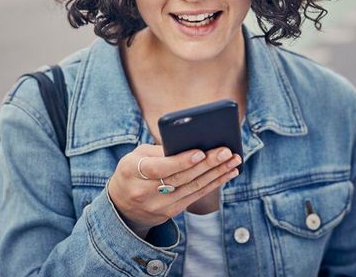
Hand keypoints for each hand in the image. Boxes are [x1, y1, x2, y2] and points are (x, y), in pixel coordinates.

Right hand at [106, 144, 240, 236]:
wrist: (122, 205)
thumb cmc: (132, 171)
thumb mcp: (136, 156)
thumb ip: (159, 151)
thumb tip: (190, 143)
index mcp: (131, 171)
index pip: (158, 168)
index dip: (180, 161)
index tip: (200, 152)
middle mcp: (144, 191)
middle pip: (181, 178)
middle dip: (207, 164)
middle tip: (226, 152)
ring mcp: (158, 205)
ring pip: (192, 187)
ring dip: (216, 173)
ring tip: (233, 160)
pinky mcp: (171, 212)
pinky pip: (196, 196)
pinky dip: (214, 183)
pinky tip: (228, 173)